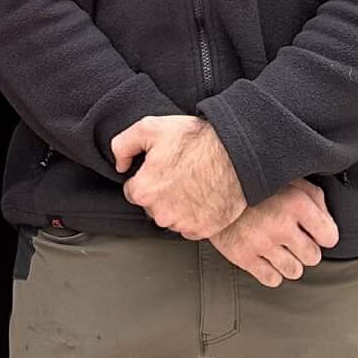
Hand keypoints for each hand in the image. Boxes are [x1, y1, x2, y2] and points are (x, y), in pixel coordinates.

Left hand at [110, 115, 245, 240]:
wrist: (237, 152)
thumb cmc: (197, 139)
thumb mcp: (151, 127)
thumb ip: (123, 145)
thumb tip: (119, 165)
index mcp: (144, 191)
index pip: (134, 191)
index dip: (147, 177)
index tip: (163, 168)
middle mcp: (160, 214)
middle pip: (152, 207)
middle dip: (162, 193)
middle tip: (181, 173)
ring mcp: (183, 224)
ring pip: (172, 218)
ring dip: (179, 205)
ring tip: (195, 182)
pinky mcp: (203, 230)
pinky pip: (192, 226)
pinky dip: (196, 215)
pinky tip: (205, 195)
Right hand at [212, 180, 338, 285]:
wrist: (213, 189)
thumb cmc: (256, 186)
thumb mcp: (290, 181)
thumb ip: (314, 198)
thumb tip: (329, 223)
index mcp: (297, 203)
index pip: (329, 236)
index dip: (324, 235)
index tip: (316, 233)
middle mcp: (281, 224)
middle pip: (313, 257)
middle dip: (306, 250)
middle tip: (295, 241)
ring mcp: (261, 242)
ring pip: (294, 271)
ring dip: (290, 263)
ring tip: (280, 250)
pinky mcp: (243, 256)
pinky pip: (272, 280)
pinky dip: (272, 273)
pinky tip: (267, 259)